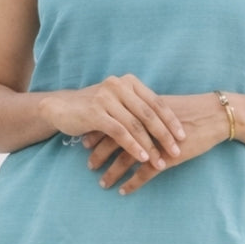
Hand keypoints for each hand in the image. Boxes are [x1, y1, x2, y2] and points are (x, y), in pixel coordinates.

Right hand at [41, 73, 186, 171]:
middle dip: (165, 135)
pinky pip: (120, 132)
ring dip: (150, 146)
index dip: (171, 120)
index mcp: (130, 82)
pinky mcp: (96, 112)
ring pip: (135, 125)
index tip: (183, 136)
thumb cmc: (94, 108)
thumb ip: (138, 107)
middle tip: (177, 151)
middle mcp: (120, 86)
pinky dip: (133, 147)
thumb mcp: (118, 103)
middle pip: (149, 114)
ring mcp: (107, 98)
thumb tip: (165, 123)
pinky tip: (141, 159)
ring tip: (160, 161)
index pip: (157, 102)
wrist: (61, 108)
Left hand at [84, 93, 230, 194]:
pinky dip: (133, 183)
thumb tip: (127, 117)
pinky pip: (145, 173)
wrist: (215, 116)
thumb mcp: (163, 106)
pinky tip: (124, 191)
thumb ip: (144, 111)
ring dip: (112, 172)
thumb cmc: (191, 110)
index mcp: (141, 110)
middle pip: (114, 140)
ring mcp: (155, 142)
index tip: (85, 142)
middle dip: (98, 154)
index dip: (97, 133)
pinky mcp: (168, 156)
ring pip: (126, 159)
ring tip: (103, 183)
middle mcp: (144, 125)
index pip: (113, 121)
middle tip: (88, 165)